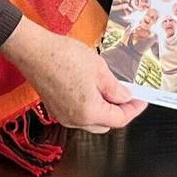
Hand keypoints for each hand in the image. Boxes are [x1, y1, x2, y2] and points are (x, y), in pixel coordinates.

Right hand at [0, 19, 147, 132]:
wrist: (34, 51)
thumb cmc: (63, 57)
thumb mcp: (99, 69)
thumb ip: (115, 88)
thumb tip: (125, 97)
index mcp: (89, 112)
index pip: (119, 119)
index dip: (134, 109)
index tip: (141, 100)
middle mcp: (75, 120)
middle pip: (105, 124)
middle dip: (119, 111)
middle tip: (129, 94)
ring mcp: (63, 116)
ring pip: (91, 121)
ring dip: (104, 110)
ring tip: (111, 90)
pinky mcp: (55, 109)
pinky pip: (78, 114)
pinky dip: (90, 107)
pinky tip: (93, 90)